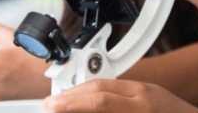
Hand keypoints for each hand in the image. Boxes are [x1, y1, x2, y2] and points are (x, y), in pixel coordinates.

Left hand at [43, 79, 197, 112]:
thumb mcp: (148, 96)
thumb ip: (121, 95)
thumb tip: (87, 96)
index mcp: (141, 93)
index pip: (100, 87)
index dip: (74, 93)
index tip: (56, 99)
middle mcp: (140, 107)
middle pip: (99, 101)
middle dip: (70, 105)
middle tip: (50, 107)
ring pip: (103, 112)